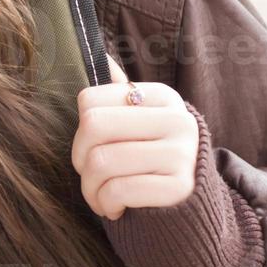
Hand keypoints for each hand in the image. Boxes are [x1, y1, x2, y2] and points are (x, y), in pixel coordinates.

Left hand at [71, 55, 200, 220]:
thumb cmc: (147, 162)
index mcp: (161, 97)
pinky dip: (106, 203)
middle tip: (91, 175)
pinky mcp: (181, 187)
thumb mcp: (137, 124)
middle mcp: (177, 120)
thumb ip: (118, 92)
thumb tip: (97, 54)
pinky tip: (115, 208)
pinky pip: (118, 190)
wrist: (187, 213)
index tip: (92, 148)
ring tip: (100, 195)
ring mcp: (182, 153)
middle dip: (80, 158)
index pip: (89, 100)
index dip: (79, 131)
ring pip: (100, 161)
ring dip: (89, 188)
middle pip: (92, 126)